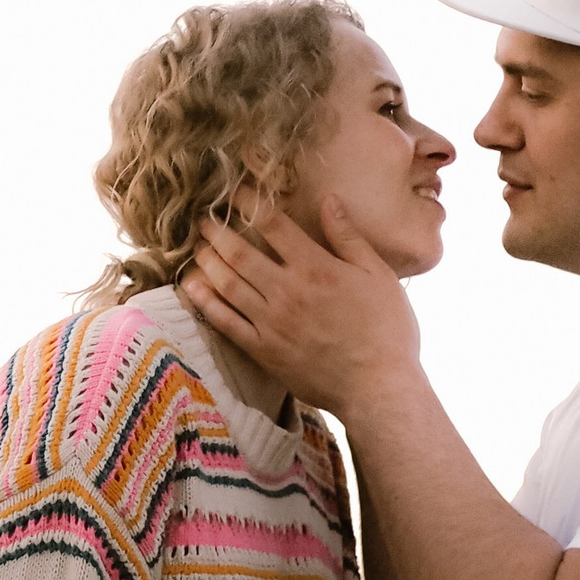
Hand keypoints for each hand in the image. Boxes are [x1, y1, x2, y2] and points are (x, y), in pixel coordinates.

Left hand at [182, 198, 422, 419]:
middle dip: (216, 229)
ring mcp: (272, 323)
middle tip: (203, 217)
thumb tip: (329, 200)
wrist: (379, 390)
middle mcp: (287, 291)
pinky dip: (205, 302)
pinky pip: (225, 322)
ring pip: (226, 283)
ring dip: (206, 260)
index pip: (273, 224)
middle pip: (239, 251)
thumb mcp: (379, 276)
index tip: (236, 189)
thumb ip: (349, 237)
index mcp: (315, 268)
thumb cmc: (387, 331)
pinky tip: (192, 286)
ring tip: (196, 245)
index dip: (249, 202)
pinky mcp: (264, 350)